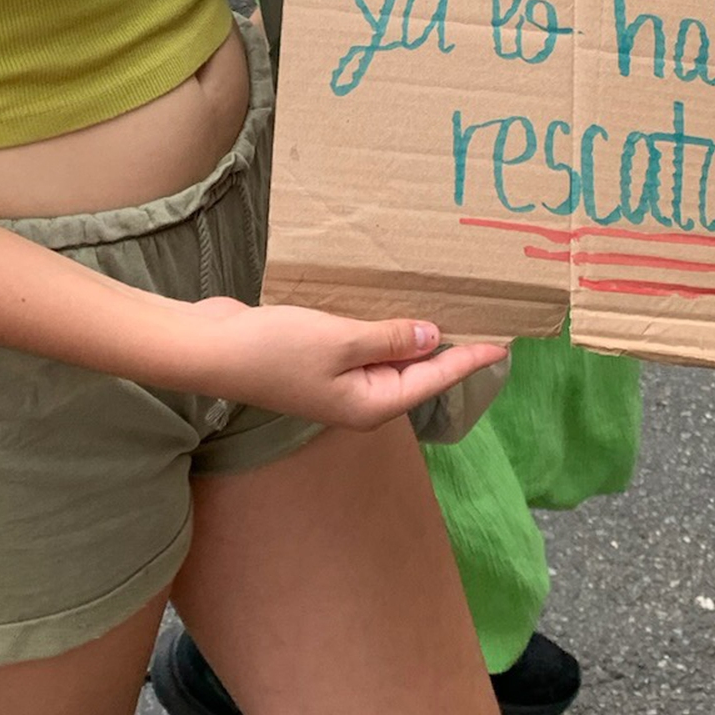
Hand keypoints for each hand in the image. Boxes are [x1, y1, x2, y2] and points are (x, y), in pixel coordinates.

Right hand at [189, 298, 509, 430]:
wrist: (211, 349)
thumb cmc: (274, 349)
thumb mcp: (341, 341)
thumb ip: (390, 340)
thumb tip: (432, 338)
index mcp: (370, 403)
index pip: (432, 380)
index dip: (468, 360)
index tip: (503, 346)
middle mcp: (357, 399)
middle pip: (415, 374)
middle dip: (448, 352)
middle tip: (484, 326)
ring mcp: (335, 382)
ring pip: (388, 360)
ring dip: (414, 339)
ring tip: (448, 317)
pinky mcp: (316, 361)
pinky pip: (362, 347)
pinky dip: (382, 331)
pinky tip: (392, 311)